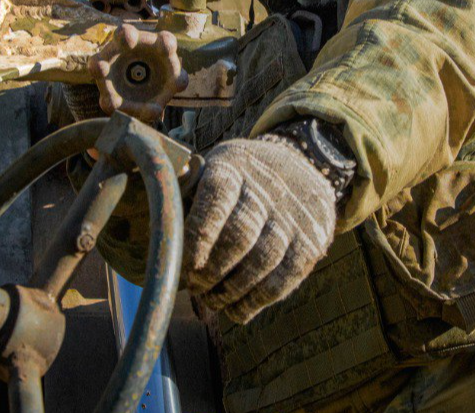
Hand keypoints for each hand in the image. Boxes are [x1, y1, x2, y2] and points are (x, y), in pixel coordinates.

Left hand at [184, 136, 335, 322]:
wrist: (305, 166)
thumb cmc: (241, 177)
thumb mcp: (215, 167)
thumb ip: (188, 197)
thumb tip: (162, 239)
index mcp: (235, 166)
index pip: (216, 199)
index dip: (198, 236)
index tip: (184, 264)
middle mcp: (268, 189)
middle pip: (239, 236)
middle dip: (211, 270)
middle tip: (195, 285)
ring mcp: (294, 216)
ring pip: (261, 262)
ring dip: (230, 291)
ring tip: (211, 300)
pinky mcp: (312, 242)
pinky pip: (282, 280)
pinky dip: (255, 302)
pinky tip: (236, 310)